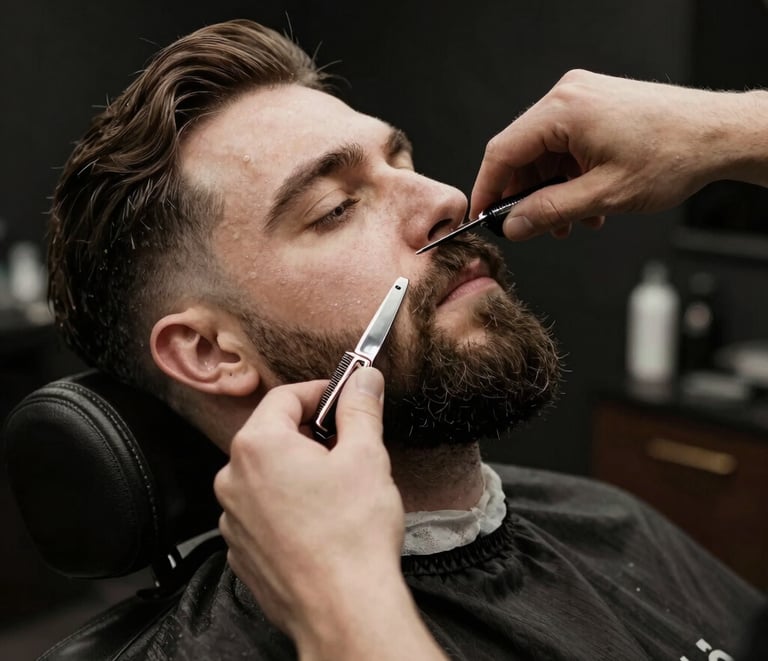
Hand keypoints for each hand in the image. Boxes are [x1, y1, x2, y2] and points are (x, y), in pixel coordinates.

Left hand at [215, 368, 446, 660]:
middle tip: (349, 446)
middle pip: (273, 435)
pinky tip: (320, 522)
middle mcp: (233, 479)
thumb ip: (360, 409)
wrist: (343, 609)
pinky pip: (263, 512)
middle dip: (311, 433)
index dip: (321, 392)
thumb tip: (364, 379)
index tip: (346, 398)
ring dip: (298, 471)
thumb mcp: (366, 456)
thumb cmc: (353, 534)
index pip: (285, 397)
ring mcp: (233, 518)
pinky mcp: (241, 551)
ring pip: (267, 475)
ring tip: (338, 490)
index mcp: (258, 446)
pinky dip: (287, 506)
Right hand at [471, 69, 767, 239]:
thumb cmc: (673, 154)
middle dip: (525, 195)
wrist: (719, 134)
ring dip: (550, 191)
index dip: (487, 189)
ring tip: (569, 222)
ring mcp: (583, 99)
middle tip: (531, 228)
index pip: (502, 152)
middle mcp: (569, 96)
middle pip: (522, 153)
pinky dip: (568, 177)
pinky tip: (585, 204)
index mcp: (564, 109)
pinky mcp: (596, 107)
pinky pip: (565, 146)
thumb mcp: (602, 195)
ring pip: (545, 153)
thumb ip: (548, 212)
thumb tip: (513, 226)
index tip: (482, 217)